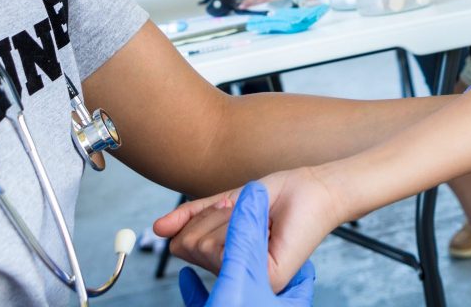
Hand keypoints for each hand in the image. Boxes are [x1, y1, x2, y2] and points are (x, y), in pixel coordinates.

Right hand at [174, 182, 315, 305]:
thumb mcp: (226, 203)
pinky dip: (241, 221)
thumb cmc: (275, 197)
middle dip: (217, 216)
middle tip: (250, 213)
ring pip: (206, 243)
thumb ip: (193, 216)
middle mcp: (237, 278)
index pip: (181, 243)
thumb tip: (157, 227)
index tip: (232, 209)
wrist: (312, 189)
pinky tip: (261, 223)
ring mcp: (252, 280)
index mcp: (227, 265)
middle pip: (191, 243)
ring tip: (261, 219)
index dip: (202, 216)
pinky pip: (225, 245)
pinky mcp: (267, 276)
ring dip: (232, 217)